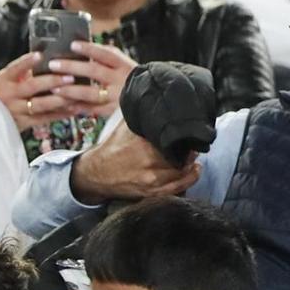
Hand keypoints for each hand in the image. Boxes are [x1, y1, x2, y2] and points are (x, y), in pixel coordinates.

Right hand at [0, 50, 79, 132]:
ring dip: (60, 99)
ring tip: (76, 93)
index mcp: (5, 80)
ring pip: (41, 105)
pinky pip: (45, 118)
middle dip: (52, 81)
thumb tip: (47, 55)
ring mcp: (16, 110)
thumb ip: (24, 69)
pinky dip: (61, 113)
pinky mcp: (24, 123)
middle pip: (31, 87)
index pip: (15, 68)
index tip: (40, 55)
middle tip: (70, 76)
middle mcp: (9, 95)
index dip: (27, 62)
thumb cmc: (4, 92)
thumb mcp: (8, 78)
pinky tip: (75, 108)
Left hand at [46, 40, 138, 116]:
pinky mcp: (112, 111)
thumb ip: (109, 59)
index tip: (73, 45)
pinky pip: (92, 110)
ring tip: (55, 88)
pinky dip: (78, 108)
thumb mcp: (126, 66)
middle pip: (94, 71)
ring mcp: (116, 96)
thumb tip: (87, 48)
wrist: (152, 102)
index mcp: (125, 66)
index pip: (106, 54)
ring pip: (91, 93)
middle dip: (72, 67)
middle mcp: (120, 80)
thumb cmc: (135, 81)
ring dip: (71, 90)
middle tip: (54, 64)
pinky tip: (65, 105)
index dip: (89, 49)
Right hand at [70, 119, 199, 204]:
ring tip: (193, 154)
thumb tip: (160, 96)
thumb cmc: (114, 146)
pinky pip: (176, 189)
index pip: (174, 139)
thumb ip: (143, 113)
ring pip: (182, 172)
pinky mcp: (150, 193)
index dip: (186, 134)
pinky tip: (194, 170)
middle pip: (182, 156)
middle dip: (190, 148)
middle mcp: (148, 163)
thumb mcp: (127, 125)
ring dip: (191, 163)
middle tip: (194, 141)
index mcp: (142, 145)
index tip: (191, 129)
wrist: (96, 173)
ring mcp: (150, 181)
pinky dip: (188, 179)